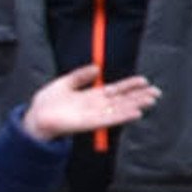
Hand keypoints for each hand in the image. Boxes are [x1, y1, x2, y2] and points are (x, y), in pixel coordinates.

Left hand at [18, 61, 157, 142]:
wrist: (35, 118)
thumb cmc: (47, 103)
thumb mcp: (64, 83)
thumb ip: (80, 75)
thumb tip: (97, 67)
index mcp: (92, 96)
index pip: (116, 90)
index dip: (130, 85)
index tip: (144, 80)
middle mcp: (97, 106)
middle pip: (122, 100)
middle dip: (139, 96)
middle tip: (156, 92)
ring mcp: (95, 115)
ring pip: (120, 109)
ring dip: (136, 105)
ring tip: (151, 100)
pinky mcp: (90, 123)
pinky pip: (111, 119)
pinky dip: (124, 116)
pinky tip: (136, 113)